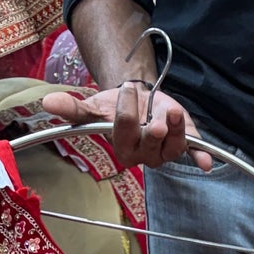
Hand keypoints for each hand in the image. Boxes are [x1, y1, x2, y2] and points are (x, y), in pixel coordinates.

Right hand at [40, 85, 210, 171]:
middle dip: (152, 129)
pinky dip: (200, 156)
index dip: (126, 115)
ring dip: (176, 131)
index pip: (124, 134)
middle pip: (149, 146)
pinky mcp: (182, 144)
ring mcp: (164, 152)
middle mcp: (143, 156)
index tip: (126, 90)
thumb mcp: (95, 105)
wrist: (136, 100)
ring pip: (172, 148)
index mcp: (121, 147)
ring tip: (173, 112)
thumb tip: (46, 104)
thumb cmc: (113, 108)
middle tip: (155, 115)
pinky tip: (207, 163)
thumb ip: (74, 108)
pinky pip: (192, 153)